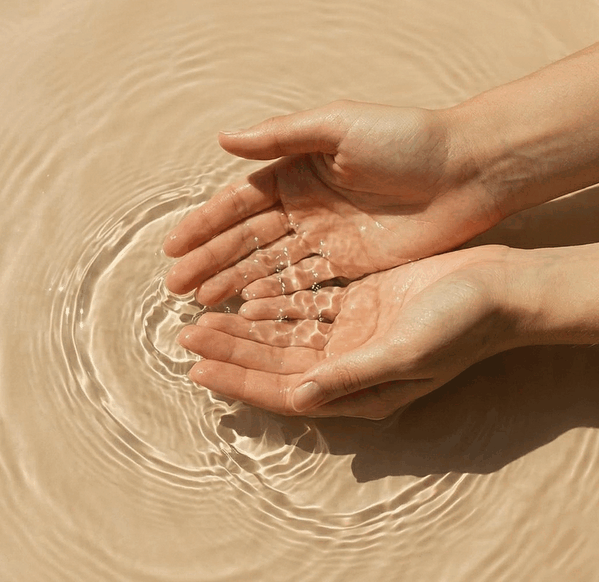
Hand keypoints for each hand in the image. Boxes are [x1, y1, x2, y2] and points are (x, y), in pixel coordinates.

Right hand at [164, 100, 499, 304]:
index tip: (172, 247)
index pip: (240, 202)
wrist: (464, 172)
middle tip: (176, 286)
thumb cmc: (405, 139)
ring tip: (203, 302)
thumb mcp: (339, 126)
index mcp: (297, 170)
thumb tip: (223, 139)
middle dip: (211, 261)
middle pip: (248, 238)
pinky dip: (276, 295)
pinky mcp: (349, 263)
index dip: (205, 225)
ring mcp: (325, 237)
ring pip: (270, 264)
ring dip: (235, 282)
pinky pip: (305, 282)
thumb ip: (281, 137)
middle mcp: (305, 205)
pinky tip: (249, 307)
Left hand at [177, 245, 524, 418]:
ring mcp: (353, 333)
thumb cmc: (459, 326)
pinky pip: (307, 307)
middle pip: (277, 362)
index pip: (286, 390)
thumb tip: (296, 396)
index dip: (240, 382)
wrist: (497, 288)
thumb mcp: (405, 354)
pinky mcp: (358, 303)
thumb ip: (350, 376)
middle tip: (187, 336)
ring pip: (286, 335)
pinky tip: (249, 297)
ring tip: (205, 317)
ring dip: (247, 329)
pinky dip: (278, 304)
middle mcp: (349, 365)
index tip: (197, 370)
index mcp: (359, 389)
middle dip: (233, 351)